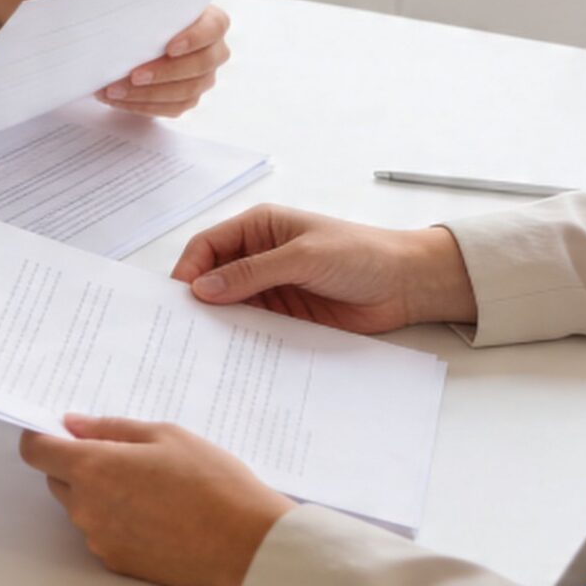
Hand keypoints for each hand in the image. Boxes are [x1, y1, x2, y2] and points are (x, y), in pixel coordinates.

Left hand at [19, 415, 292, 585]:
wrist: (243, 543)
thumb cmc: (211, 482)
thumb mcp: (165, 435)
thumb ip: (110, 428)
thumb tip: (73, 425)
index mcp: (92, 468)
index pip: (35, 451)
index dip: (42, 436)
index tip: (60, 432)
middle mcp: (86, 508)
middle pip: (57, 479)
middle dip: (78, 464)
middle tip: (125, 457)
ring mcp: (99, 539)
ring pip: (81, 508)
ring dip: (99, 494)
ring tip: (149, 488)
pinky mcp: (117, 563)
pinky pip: (102, 533)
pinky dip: (117, 521)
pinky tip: (156, 515)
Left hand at [98, 5, 230, 116]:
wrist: (135, 35)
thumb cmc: (143, 14)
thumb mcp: (140, 2)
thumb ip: (138, 2)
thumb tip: (114, 4)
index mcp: (210, 20)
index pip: (214, 28)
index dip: (194, 38)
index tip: (169, 47)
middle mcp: (214, 50)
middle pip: (201, 65)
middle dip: (164, 72)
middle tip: (134, 75)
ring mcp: (204, 77)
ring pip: (186, 91)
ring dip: (148, 94)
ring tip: (115, 90)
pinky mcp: (189, 97)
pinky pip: (173, 108)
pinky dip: (143, 105)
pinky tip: (120, 100)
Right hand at [171, 205, 474, 333]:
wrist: (406, 284)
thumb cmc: (359, 254)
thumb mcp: (303, 257)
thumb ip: (253, 272)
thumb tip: (203, 289)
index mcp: (259, 228)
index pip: (208, 246)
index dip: (190, 270)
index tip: (179, 300)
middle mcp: (259, 257)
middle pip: (215, 278)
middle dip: (199, 300)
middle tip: (181, 329)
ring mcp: (272, 288)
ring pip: (231, 306)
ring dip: (220, 323)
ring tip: (203, 348)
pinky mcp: (286, 317)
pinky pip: (255, 328)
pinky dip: (242, 340)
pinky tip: (233, 357)